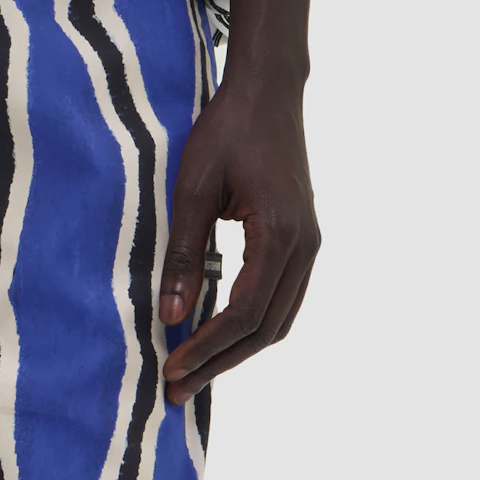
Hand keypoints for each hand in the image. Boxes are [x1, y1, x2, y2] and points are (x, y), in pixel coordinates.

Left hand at [159, 72, 320, 404]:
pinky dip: (251, 325)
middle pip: (266, 329)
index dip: (207, 348)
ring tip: (193, 371)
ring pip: (279, 320)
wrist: (269, 90)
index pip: (244, 313)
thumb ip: (184, 252)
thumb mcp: (193, 185)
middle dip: (220, 362)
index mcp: (279, 234)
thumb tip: (171, 315)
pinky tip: (217, 333)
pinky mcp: (302, 240)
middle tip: (176, 390)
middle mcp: (304, 248)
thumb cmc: (227, 128)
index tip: (172, 369)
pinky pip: (281, 299)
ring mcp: (309, 245)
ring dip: (237, 350)